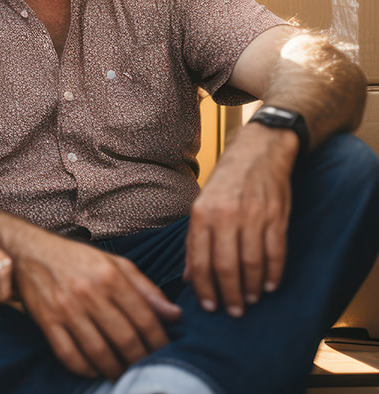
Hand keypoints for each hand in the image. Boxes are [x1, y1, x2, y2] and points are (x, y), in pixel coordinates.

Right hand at [12, 231, 180, 378]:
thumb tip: (174, 315)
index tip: (165, 353)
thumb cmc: (77, 258)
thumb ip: (145, 288)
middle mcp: (89, 292)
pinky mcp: (46, 321)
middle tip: (146, 368)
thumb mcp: (114, 264)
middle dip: (140, 360)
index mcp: (109, 276)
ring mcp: (66, 308)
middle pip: (124, 339)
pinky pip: (69, 355)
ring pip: (98, 352)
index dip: (159, 341)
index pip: (144, 317)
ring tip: (124, 373)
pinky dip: (85, 369)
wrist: (31, 251)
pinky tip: (95, 369)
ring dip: (115, 369)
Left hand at [184, 121, 297, 316]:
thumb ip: (196, 241)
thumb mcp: (203, 206)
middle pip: (226, 267)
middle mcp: (225, 215)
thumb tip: (189, 277)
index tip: (209, 306)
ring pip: (251, 263)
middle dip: (230, 295)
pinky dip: (273, 274)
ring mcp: (252, 215)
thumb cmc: (226, 183)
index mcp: (202, 213)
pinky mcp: (275, 216)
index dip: (205, 289)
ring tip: (251, 299)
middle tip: (233, 311)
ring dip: (252, 288)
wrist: (257, 152)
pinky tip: (270, 285)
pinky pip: (275, 253)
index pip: (200, 261)